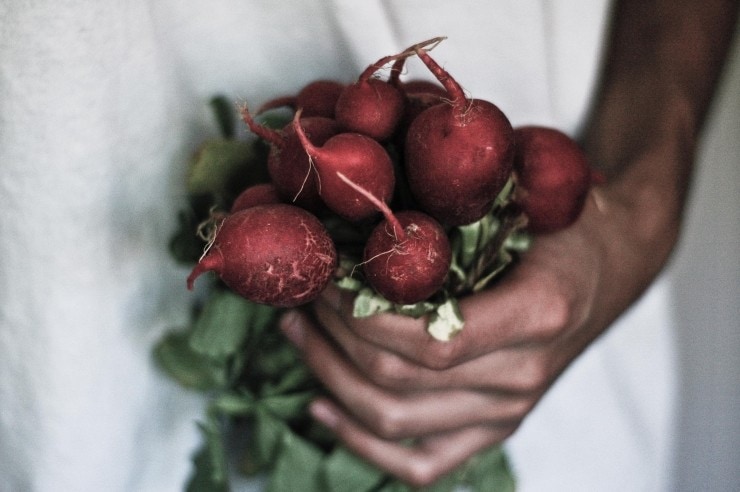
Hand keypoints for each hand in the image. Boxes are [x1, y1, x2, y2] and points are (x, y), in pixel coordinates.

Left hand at [279, 183, 662, 486]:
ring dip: (332, 378)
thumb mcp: (527, 204)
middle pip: (400, 382)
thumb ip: (463, 217)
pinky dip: (364, 443)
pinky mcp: (496, 427)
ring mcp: (510, 410)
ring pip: (397, 420)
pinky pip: (423, 461)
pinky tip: (324, 407)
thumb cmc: (568, 226)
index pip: (430, 341)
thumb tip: (365, 214)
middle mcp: (524, 375)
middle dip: (333, 340)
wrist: (615, 261)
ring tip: (299, 334)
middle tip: (301, 300)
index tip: (323, 282)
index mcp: (537, 314)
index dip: (361, 318)